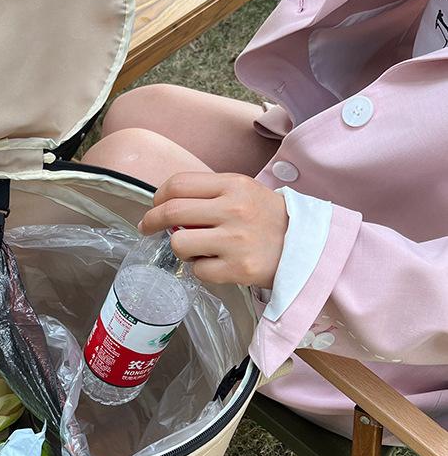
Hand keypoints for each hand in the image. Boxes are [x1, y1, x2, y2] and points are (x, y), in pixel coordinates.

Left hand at [138, 172, 287, 288]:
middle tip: (147, 227)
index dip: (158, 197)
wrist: (307, 246)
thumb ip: (208, 194)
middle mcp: (234, 210)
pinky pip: (199, 270)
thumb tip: (167, 206)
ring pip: (180, 243)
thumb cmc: (267, 218)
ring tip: (195, 248)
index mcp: (233, 185)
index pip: (179, 184)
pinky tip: (217, 263)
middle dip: (152, 221)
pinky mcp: (238, 268)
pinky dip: (202, 269)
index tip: (154, 206)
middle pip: (172, 211)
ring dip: (180, 248)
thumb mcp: (243, 192)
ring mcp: (236, 240)